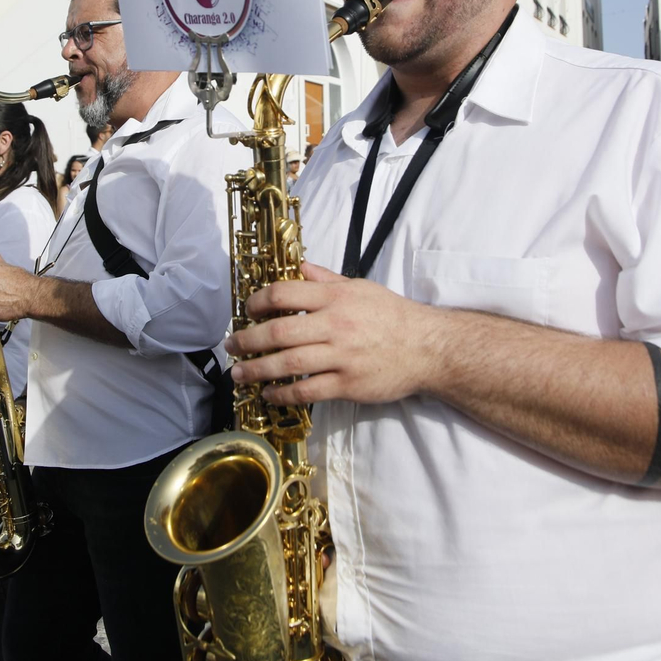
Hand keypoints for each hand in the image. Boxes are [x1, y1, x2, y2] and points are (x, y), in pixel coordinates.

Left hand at [226, 262, 435, 405]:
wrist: (428, 348)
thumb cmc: (392, 316)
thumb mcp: (360, 287)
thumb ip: (326, 279)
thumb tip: (298, 266)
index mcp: (335, 297)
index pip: (284, 294)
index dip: (258, 302)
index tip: (247, 310)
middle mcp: (335, 325)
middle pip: (278, 331)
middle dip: (248, 340)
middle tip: (232, 346)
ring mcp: (340, 356)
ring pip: (287, 363)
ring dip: (257, 369)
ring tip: (239, 374)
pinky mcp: (347, 384)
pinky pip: (307, 390)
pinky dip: (283, 394)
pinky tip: (269, 395)